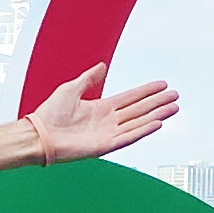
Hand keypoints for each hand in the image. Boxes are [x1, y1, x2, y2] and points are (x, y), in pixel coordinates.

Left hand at [25, 65, 180, 165]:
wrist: (38, 134)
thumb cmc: (49, 114)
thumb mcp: (71, 88)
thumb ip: (89, 78)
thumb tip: (101, 66)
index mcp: (100, 108)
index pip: (130, 98)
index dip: (146, 91)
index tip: (161, 85)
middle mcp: (107, 121)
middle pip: (139, 110)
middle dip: (157, 102)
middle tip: (174, 95)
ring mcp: (107, 134)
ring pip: (138, 123)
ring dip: (156, 115)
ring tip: (172, 107)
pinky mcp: (104, 146)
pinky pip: (128, 137)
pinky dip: (143, 130)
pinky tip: (157, 123)